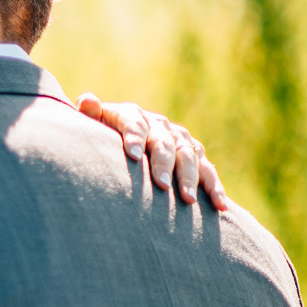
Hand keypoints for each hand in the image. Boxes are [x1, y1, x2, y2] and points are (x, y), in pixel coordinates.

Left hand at [76, 94, 229, 211]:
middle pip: (164, 143)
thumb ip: (90, 114)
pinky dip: (214, 188)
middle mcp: (159, 125)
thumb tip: (87, 101)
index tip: (131, 156)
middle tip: (160, 184)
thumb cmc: (100, 137)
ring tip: (186, 199)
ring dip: (189, 178)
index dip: (133, 137)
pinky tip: (219, 206)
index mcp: (132, 115)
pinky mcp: (195, 155)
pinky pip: (208, 171)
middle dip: (163, 164)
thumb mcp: (93, 124)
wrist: (123, 141)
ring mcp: (180, 139)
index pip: (133, 123)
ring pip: (189, 157)